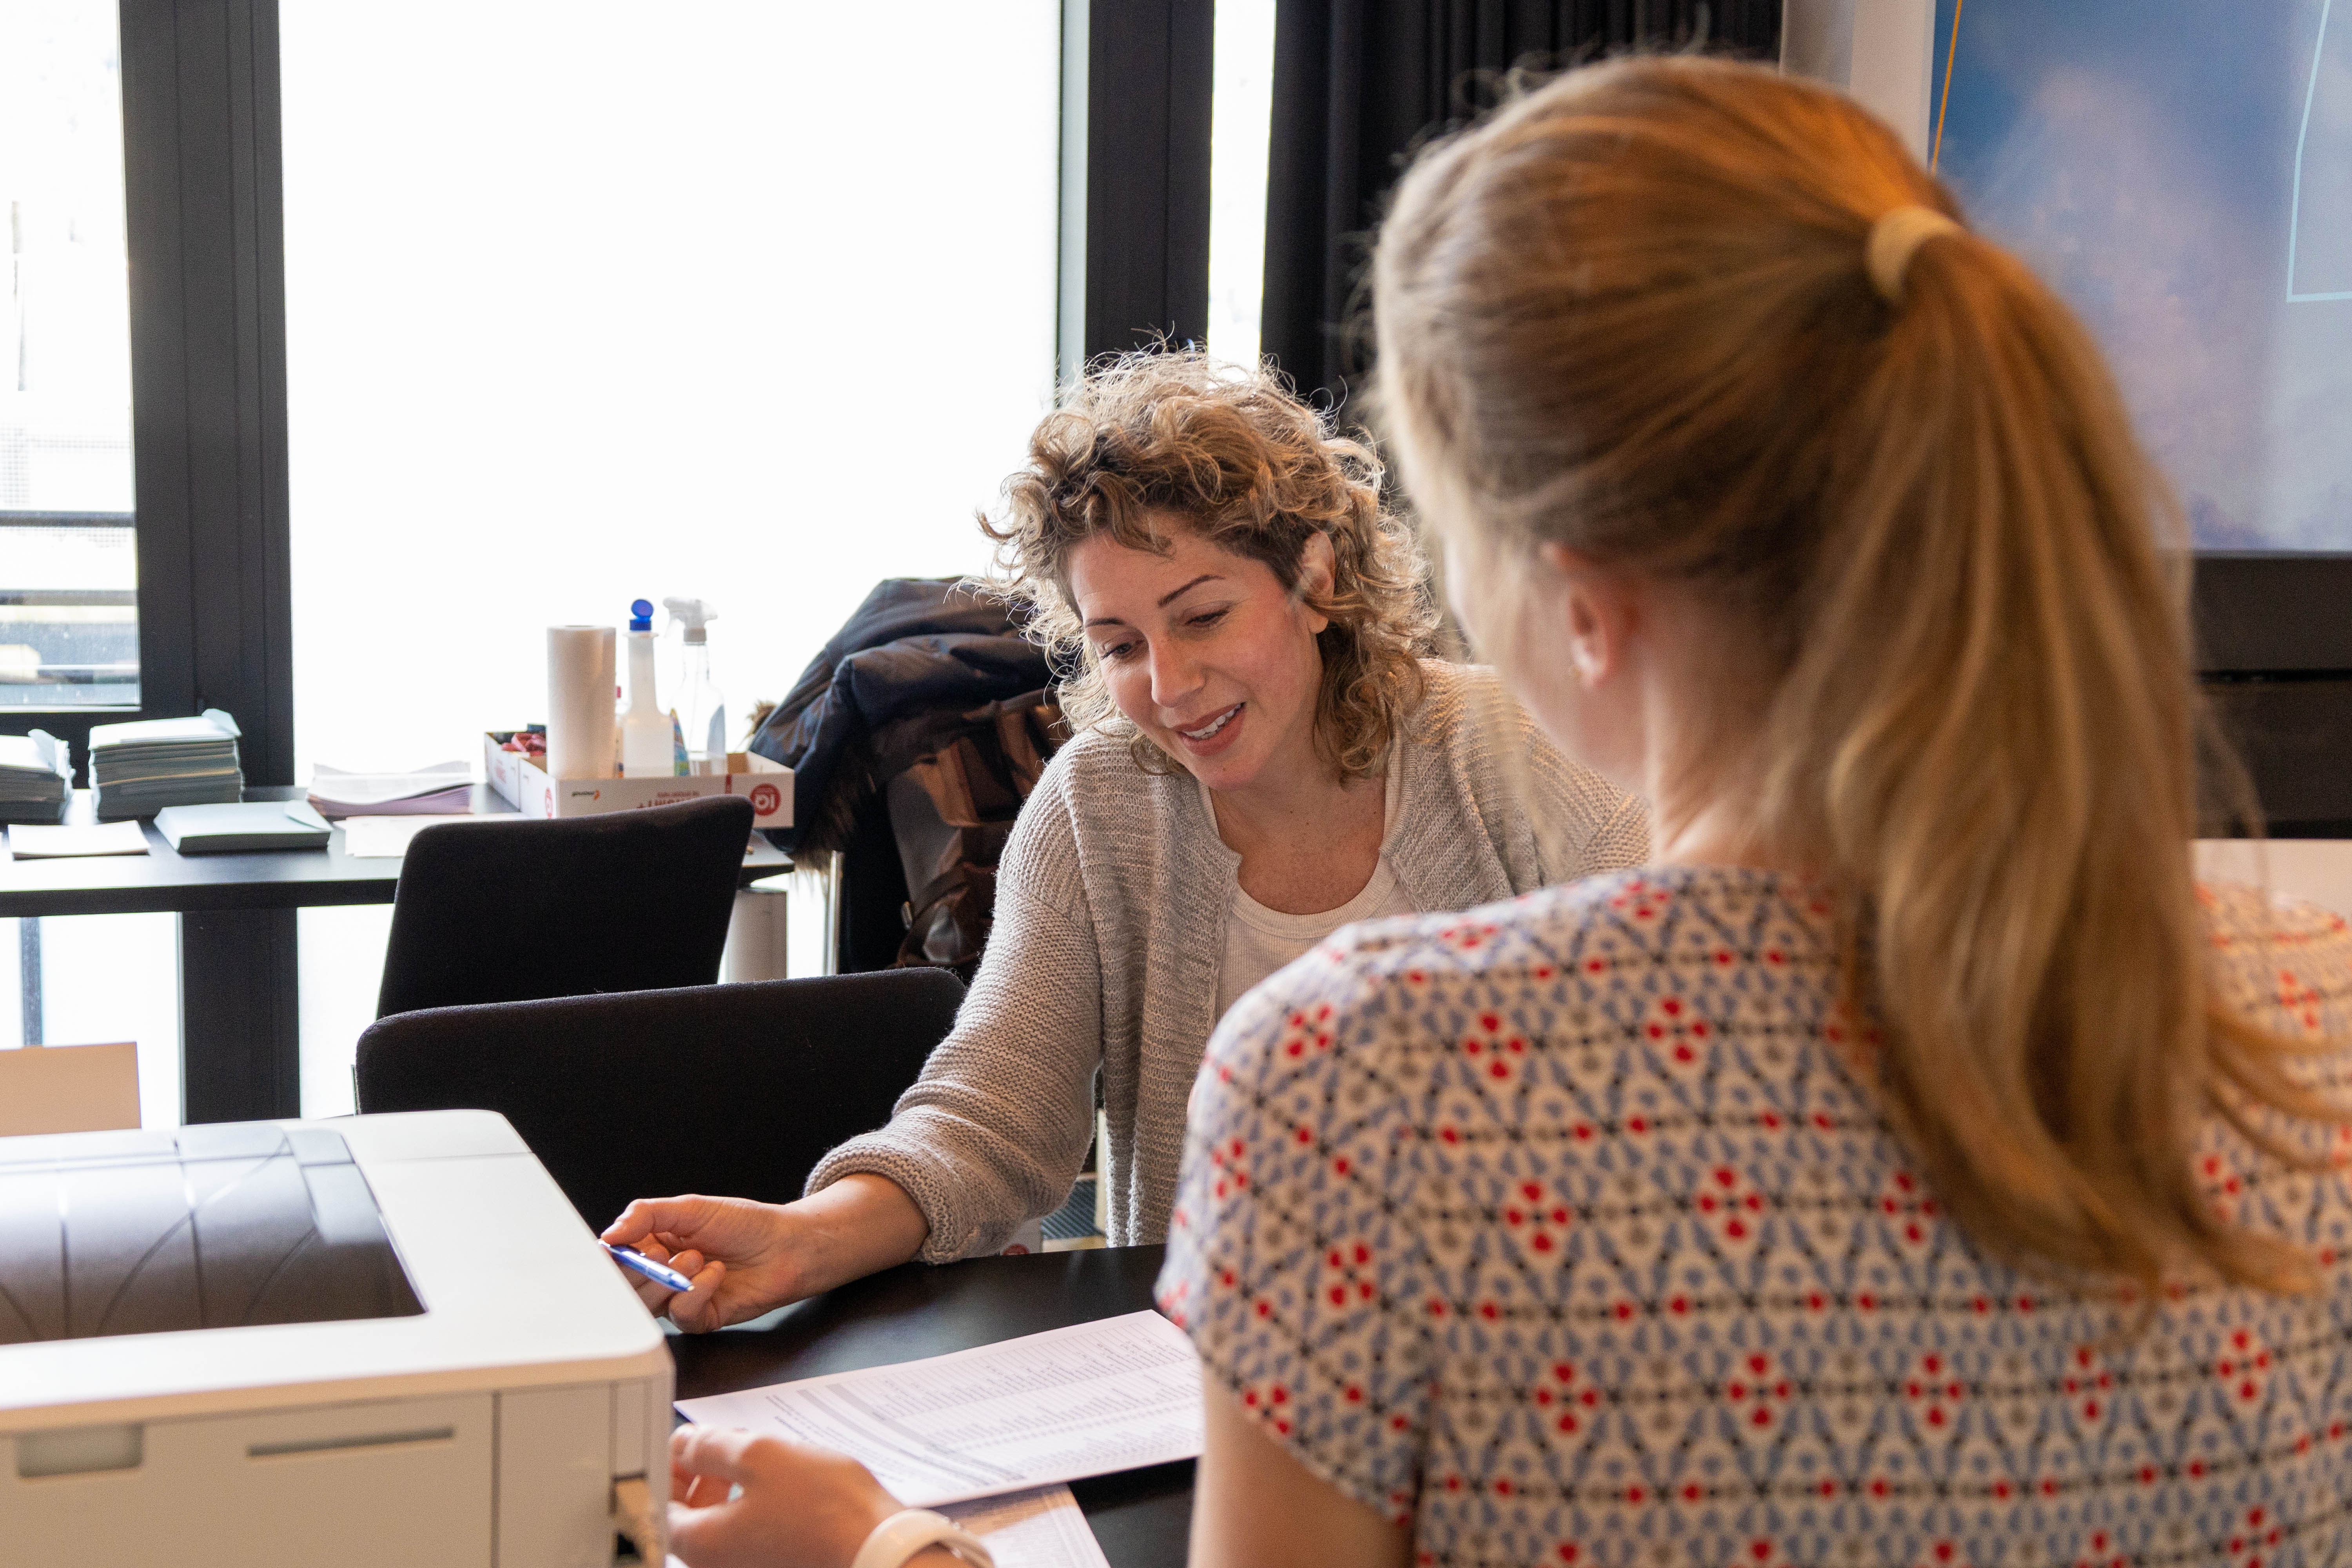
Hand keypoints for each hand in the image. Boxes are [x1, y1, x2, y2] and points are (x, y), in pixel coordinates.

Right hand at [601, 1195, 803, 1330]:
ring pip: (649, 1304)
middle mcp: (663, 1273)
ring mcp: (681, 1297)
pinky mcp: (702, 1316)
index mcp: (654, 1243)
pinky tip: (716, 1274)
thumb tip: (610, 1234)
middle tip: (662, 1254)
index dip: (614, 1257)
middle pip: (627, 1285)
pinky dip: (696, 1292)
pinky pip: (682, 1314)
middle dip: (641, 1270)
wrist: (787, 1244)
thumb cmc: (744, 1223)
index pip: (618, 1257)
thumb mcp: (691, 1208)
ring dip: (670, 1280)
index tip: (616, 1251)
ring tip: (697, 1258)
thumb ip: (647, 1216)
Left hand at [667, 1425, 907, 1567]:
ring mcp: (750, 1567)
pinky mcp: (778, 1564)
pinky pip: (750, 1535)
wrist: (877, 1549)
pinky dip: (753, 1505)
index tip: (683, 1443)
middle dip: (698, 1475)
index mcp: (702, 1542)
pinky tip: (779, 1482)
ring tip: (756, 1455)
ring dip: (727, 1487)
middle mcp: (718, 1565)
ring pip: (721, 1525)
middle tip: (718, 1445)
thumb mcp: (760, 1455)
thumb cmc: (823, 1508)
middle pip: (689, 1518)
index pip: (660, 1505)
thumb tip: (686, 1444)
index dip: (667, 1468)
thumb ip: (712, 1446)